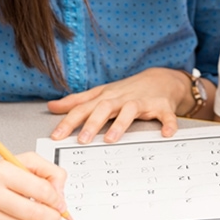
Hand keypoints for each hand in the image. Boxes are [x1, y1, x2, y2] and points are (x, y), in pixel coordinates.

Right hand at [0, 152, 68, 219]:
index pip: (41, 190)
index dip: (57, 199)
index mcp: (0, 171)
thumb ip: (49, 171)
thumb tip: (60, 194)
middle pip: (34, 214)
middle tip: (56, 215)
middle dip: (52, 217)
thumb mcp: (22, 160)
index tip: (60, 203)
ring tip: (39, 218)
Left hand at [47, 67, 190, 142]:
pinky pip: (165, 115)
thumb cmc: (127, 90)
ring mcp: (142, 102)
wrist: (161, 79)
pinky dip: (168, 123)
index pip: (84, 108)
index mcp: (106, 97)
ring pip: (130, 110)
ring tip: (111, 139)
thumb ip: (77, 101)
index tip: (56, 135)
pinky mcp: (162, 107)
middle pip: (104, 108)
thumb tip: (52, 106)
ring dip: (121, 124)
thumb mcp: (101, 93)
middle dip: (92, 123)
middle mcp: (122, 99)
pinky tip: (166, 133)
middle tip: (82, 140)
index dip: (69, 121)